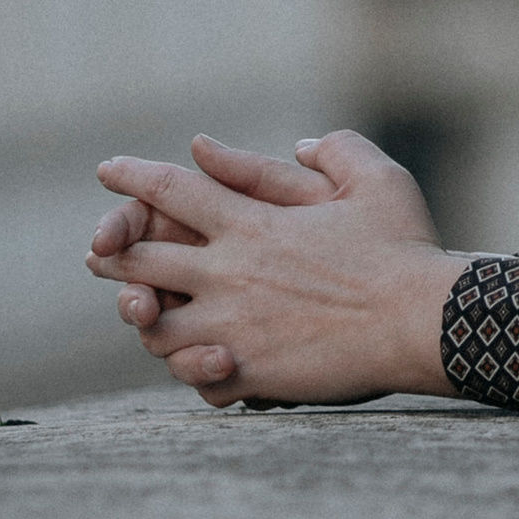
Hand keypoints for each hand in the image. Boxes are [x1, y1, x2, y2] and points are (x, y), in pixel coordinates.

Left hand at [86, 130, 464, 405]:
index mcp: (252, 223)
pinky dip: (188, 368)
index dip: (132, 177)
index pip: (170, 190)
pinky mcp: (249, 372)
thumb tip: (301, 142)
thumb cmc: (404, 248)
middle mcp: (230, 273)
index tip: (106, 170)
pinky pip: (193, 376)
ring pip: (155, 327)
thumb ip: (335, 151)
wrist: (420, 322)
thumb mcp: (376, 180)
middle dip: (112, 253)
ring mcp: (233, 327)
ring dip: (144, 317)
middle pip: (140, 261)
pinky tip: (196, 361)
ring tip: (141, 312)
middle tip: (98, 250)